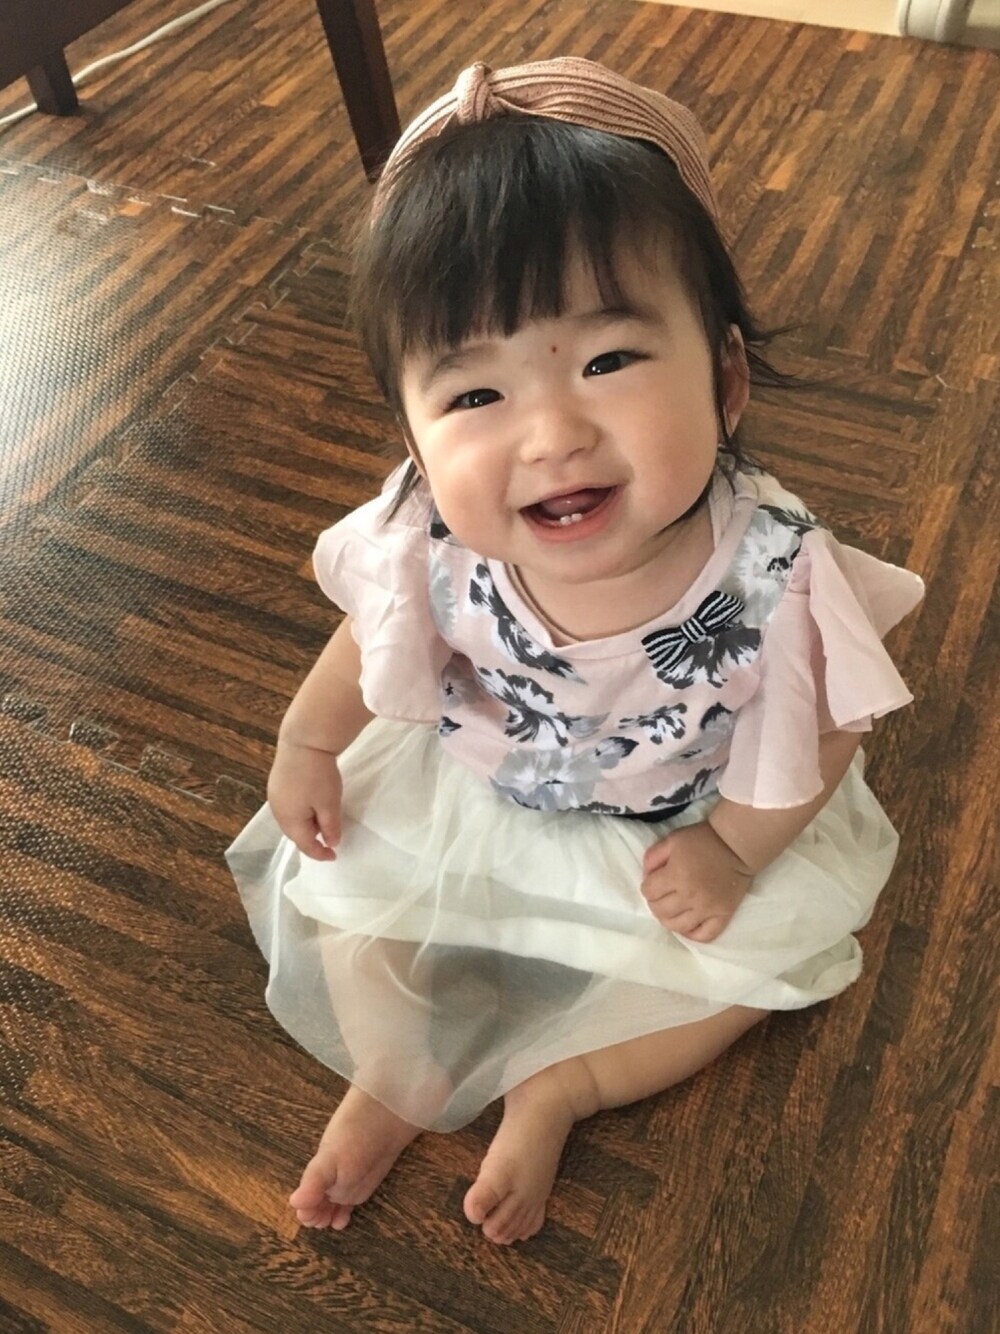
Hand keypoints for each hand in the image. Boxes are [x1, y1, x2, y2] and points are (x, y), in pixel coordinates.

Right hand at [267, 738, 343, 860]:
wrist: (304, 741)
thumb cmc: (318, 776)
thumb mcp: (330, 804)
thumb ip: (331, 827)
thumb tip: (331, 843)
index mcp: (289, 820)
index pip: (304, 845)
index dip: (320, 853)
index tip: (335, 855)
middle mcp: (277, 811)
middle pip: (295, 833)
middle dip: (312, 838)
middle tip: (329, 837)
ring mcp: (274, 795)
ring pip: (291, 819)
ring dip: (306, 824)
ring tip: (323, 819)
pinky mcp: (276, 783)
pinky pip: (288, 806)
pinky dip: (301, 811)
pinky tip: (312, 802)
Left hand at [640, 821, 753, 942]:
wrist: (736, 846)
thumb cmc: (702, 840)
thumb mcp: (672, 840)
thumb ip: (653, 857)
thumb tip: (646, 877)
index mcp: (676, 875)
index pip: (649, 892)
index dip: (647, 887)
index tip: (653, 882)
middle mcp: (690, 896)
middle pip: (660, 911)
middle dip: (655, 903)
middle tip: (661, 896)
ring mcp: (707, 909)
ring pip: (678, 927)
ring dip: (669, 920)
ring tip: (672, 910)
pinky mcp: (723, 916)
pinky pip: (705, 936)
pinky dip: (693, 934)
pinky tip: (688, 926)